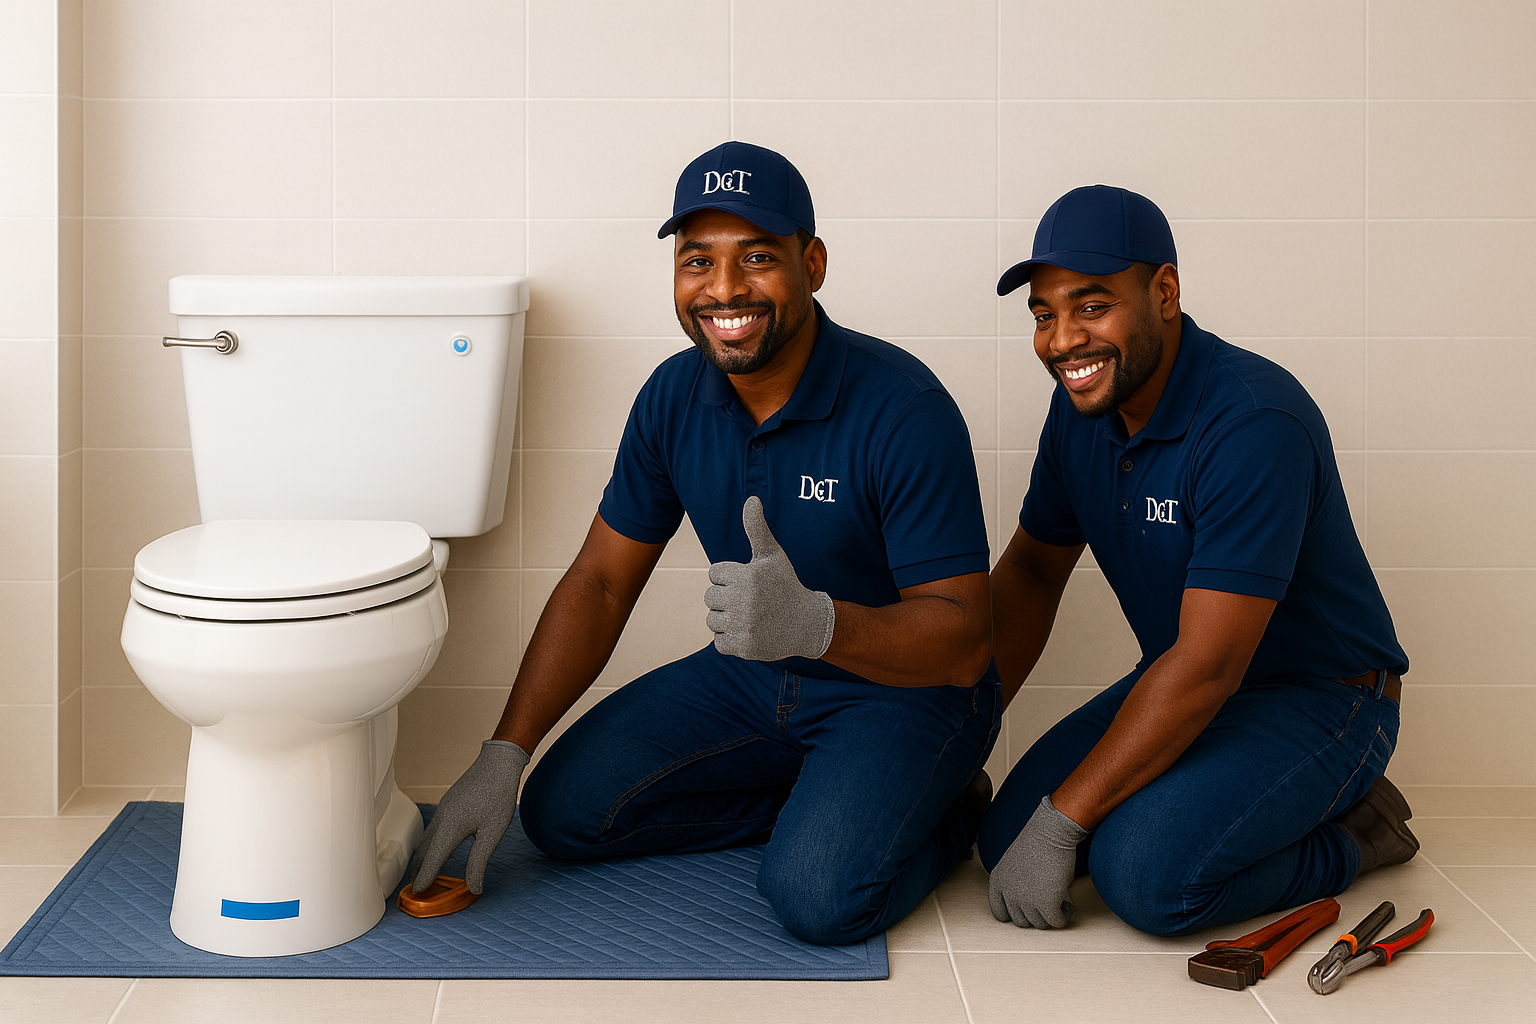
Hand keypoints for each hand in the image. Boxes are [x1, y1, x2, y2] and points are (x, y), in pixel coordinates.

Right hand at [408, 739, 529, 894]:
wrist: (498, 762)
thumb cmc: (499, 795)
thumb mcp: (492, 833)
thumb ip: (479, 862)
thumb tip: (473, 888)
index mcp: (450, 828)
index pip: (432, 860)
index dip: (424, 879)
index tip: (416, 895)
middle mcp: (441, 818)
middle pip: (423, 851)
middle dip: (418, 871)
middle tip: (415, 889)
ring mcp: (443, 809)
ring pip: (426, 839)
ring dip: (423, 857)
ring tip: (423, 872)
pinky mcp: (448, 803)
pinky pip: (432, 828)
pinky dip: (429, 844)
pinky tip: (437, 848)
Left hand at [705, 496, 834, 661]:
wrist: (807, 624)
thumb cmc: (785, 585)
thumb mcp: (772, 555)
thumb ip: (757, 528)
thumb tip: (752, 499)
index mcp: (746, 575)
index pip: (713, 574)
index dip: (730, 578)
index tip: (750, 583)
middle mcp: (743, 600)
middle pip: (709, 598)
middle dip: (726, 599)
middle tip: (751, 602)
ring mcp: (743, 625)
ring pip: (712, 621)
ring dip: (727, 621)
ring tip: (750, 617)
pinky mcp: (744, 647)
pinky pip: (718, 643)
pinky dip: (731, 640)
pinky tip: (750, 633)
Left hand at [988, 795, 1090, 928]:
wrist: (1051, 832)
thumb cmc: (1038, 843)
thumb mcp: (1015, 865)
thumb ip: (1016, 886)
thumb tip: (1031, 910)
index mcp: (997, 882)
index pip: (1000, 914)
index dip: (1016, 914)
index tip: (1030, 910)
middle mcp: (1008, 893)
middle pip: (1022, 922)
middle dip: (1037, 915)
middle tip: (1049, 902)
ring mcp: (1026, 900)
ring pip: (1040, 924)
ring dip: (1052, 915)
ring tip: (1061, 900)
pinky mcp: (1046, 903)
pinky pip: (1056, 922)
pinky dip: (1064, 916)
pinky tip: (1069, 904)